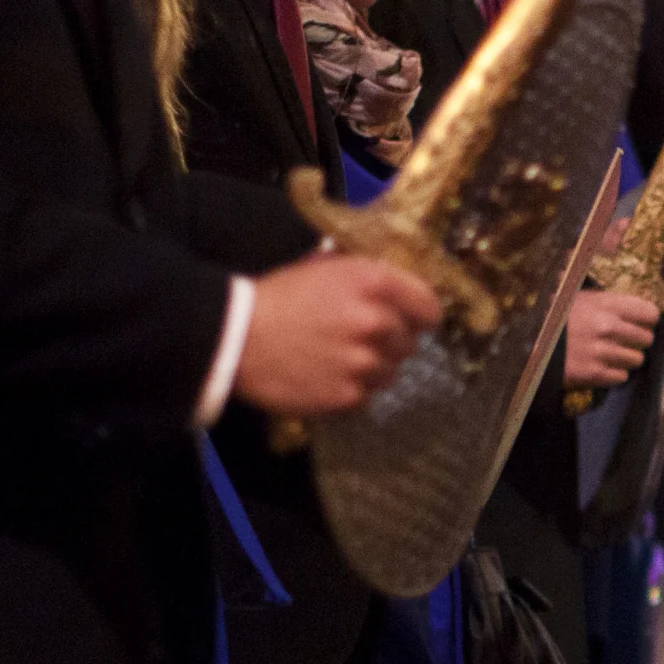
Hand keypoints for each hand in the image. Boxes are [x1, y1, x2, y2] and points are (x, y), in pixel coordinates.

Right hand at [237, 252, 439, 416]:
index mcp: (372, 282)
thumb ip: (366, 279)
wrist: (235, 338)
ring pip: (390, 372)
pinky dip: (350, 390)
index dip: (419, 315)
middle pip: (409, 343)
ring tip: (336, 359)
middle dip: (389, 342)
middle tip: (357, 339)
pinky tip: (323, 376)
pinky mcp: (348, 396)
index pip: (428, 307)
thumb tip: (397, 289)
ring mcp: (363, 362)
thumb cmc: (277, 297)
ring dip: (371, 368)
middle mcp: (375, 322)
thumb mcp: (324, 268)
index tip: (409, 321)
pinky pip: (365, 396)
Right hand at [563, 279, 659, 390]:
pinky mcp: (594, 374)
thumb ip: (607, 300)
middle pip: (647, 339)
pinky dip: (614, 374)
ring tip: (611, 354)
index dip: (648, 319)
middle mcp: (608, 328)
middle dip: (638, 340)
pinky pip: (621, 377)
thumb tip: (633, 304)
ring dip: (627, 358)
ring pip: (637, 360)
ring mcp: (602, 353)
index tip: (641, 322)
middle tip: (625, 340)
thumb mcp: (578, 296)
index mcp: (606, 304)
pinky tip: (602, 366)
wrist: (526, 341)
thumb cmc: (553, 315)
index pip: (649, 313)